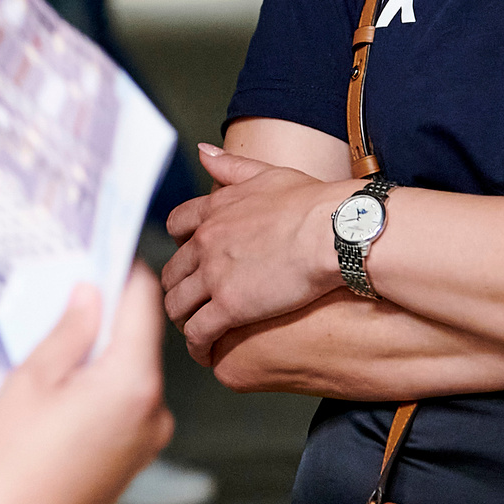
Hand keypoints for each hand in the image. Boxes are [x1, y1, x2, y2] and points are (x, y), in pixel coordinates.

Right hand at [0, 268, 173, 503]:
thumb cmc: (9, 467)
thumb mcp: (32, 380)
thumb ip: (69, 331)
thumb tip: (89, 295)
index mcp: (133, 383)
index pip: (144, 302)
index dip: (124, 269)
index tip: (107, 249)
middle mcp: (153, 413)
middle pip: (139, 340)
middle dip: (106, 314)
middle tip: (69, 290)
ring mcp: (145, 443)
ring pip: (130, 375)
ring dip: (100, 354)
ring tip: (53, 344)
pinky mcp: (130, 464)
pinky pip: (124, 407)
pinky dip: (99, 389)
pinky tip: (60, 389)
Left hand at [160, 144, 344, 365]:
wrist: (331, 231)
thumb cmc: (311, 203)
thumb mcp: (267, 174)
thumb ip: (231, 165)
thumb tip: (203, 150)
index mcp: (214, 210)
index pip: (176, 226)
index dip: (178, 244)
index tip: (188, 257)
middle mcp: (206, 242)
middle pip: (172, 270)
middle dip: (176, 287)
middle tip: (189, 301)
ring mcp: (214, 275)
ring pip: (177, 304)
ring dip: (182, 319)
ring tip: (194, 331)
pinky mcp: (229, 307)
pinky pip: (198, 333)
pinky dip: (197, 346)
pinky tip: (205, 353)